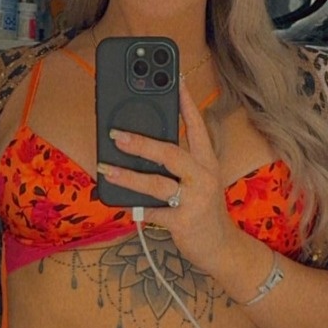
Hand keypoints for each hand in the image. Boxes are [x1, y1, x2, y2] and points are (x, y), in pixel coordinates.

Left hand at [97, 79, 237, 273]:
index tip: (175, 80)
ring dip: (128, 176)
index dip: (186, 103)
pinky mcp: (184, 222)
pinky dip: (137, 208)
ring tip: (106, 168)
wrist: (222, 247)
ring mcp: (194, 200)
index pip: (197, 127)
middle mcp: (203, 177)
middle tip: (116, 134)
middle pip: (171, 153)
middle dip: (141, 142)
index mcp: (207, 162)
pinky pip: (153, 212)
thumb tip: (140, 147)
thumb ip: (179, 165)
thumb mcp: (199, 182)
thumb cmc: (203, 210)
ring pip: (157, 183)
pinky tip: (123, 204)